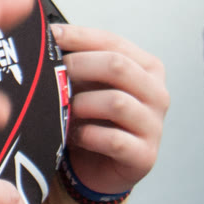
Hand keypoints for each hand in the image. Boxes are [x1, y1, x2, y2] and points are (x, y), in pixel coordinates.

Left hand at [53, 24, 168, 196]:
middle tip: (50, 74)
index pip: (112, 42)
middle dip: (78, 66)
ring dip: (81, 104)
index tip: (50, 35)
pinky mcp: (145, 156)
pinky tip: (73, 136)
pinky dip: (87, 135)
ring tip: (64, 110)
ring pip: (116, 102)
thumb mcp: (88, 84)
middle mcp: (157, 93)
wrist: (97, 168)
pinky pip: (114, 140)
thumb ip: (78, 60)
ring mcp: (154, 126)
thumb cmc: (93, 119)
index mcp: (147, 68)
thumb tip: (45, 35)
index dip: (78, 36)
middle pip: (117, 66)